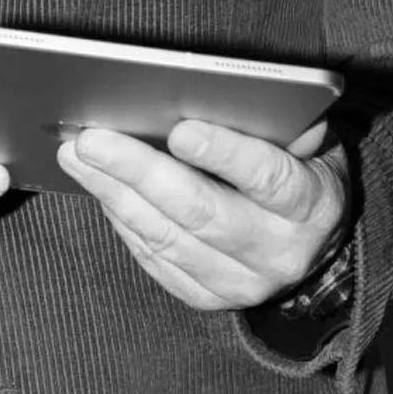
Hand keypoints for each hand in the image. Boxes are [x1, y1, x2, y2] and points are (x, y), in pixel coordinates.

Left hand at [55, 115, 347, 314]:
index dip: (224, 153)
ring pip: (167, 238)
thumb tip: (239, 95)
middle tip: (93, 139)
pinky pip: (155, 260)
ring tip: (78, 156)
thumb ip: (285, 123)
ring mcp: (241, 283)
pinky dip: (123, 221)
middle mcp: (277, 251)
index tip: (180, 130)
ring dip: (115, 194)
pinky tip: (101, 189)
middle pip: (200, 212)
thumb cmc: (302, 175)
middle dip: (140, 172)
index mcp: (309, 204)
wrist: (314, 248)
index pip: (267, 177)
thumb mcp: (312, 145)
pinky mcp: (208, 298)